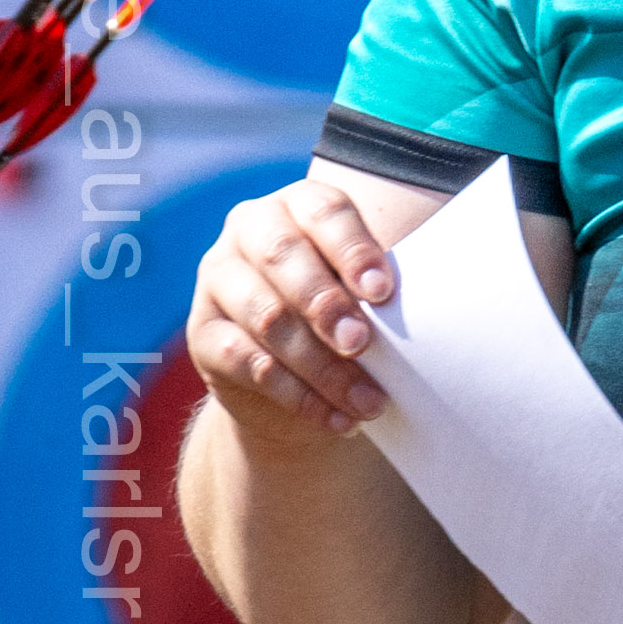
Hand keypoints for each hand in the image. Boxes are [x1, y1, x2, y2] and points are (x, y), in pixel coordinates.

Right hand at [187, 179, 397, 440]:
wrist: (295, 372)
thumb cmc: (348, 310)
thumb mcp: (363, 288)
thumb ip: (378, 286)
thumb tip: (420, 308)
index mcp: (298, 205)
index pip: (324, 212)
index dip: (353, 249)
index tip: (382, 291)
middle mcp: (250, 230)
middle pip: (283, 257)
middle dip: (326, 304)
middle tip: (361, 344)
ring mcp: (218, 280)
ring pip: (268, 318)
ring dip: (322, 365)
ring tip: (368, 400)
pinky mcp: (202, 334)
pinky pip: (249, 363)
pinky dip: (300, 395)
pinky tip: (338, 418)